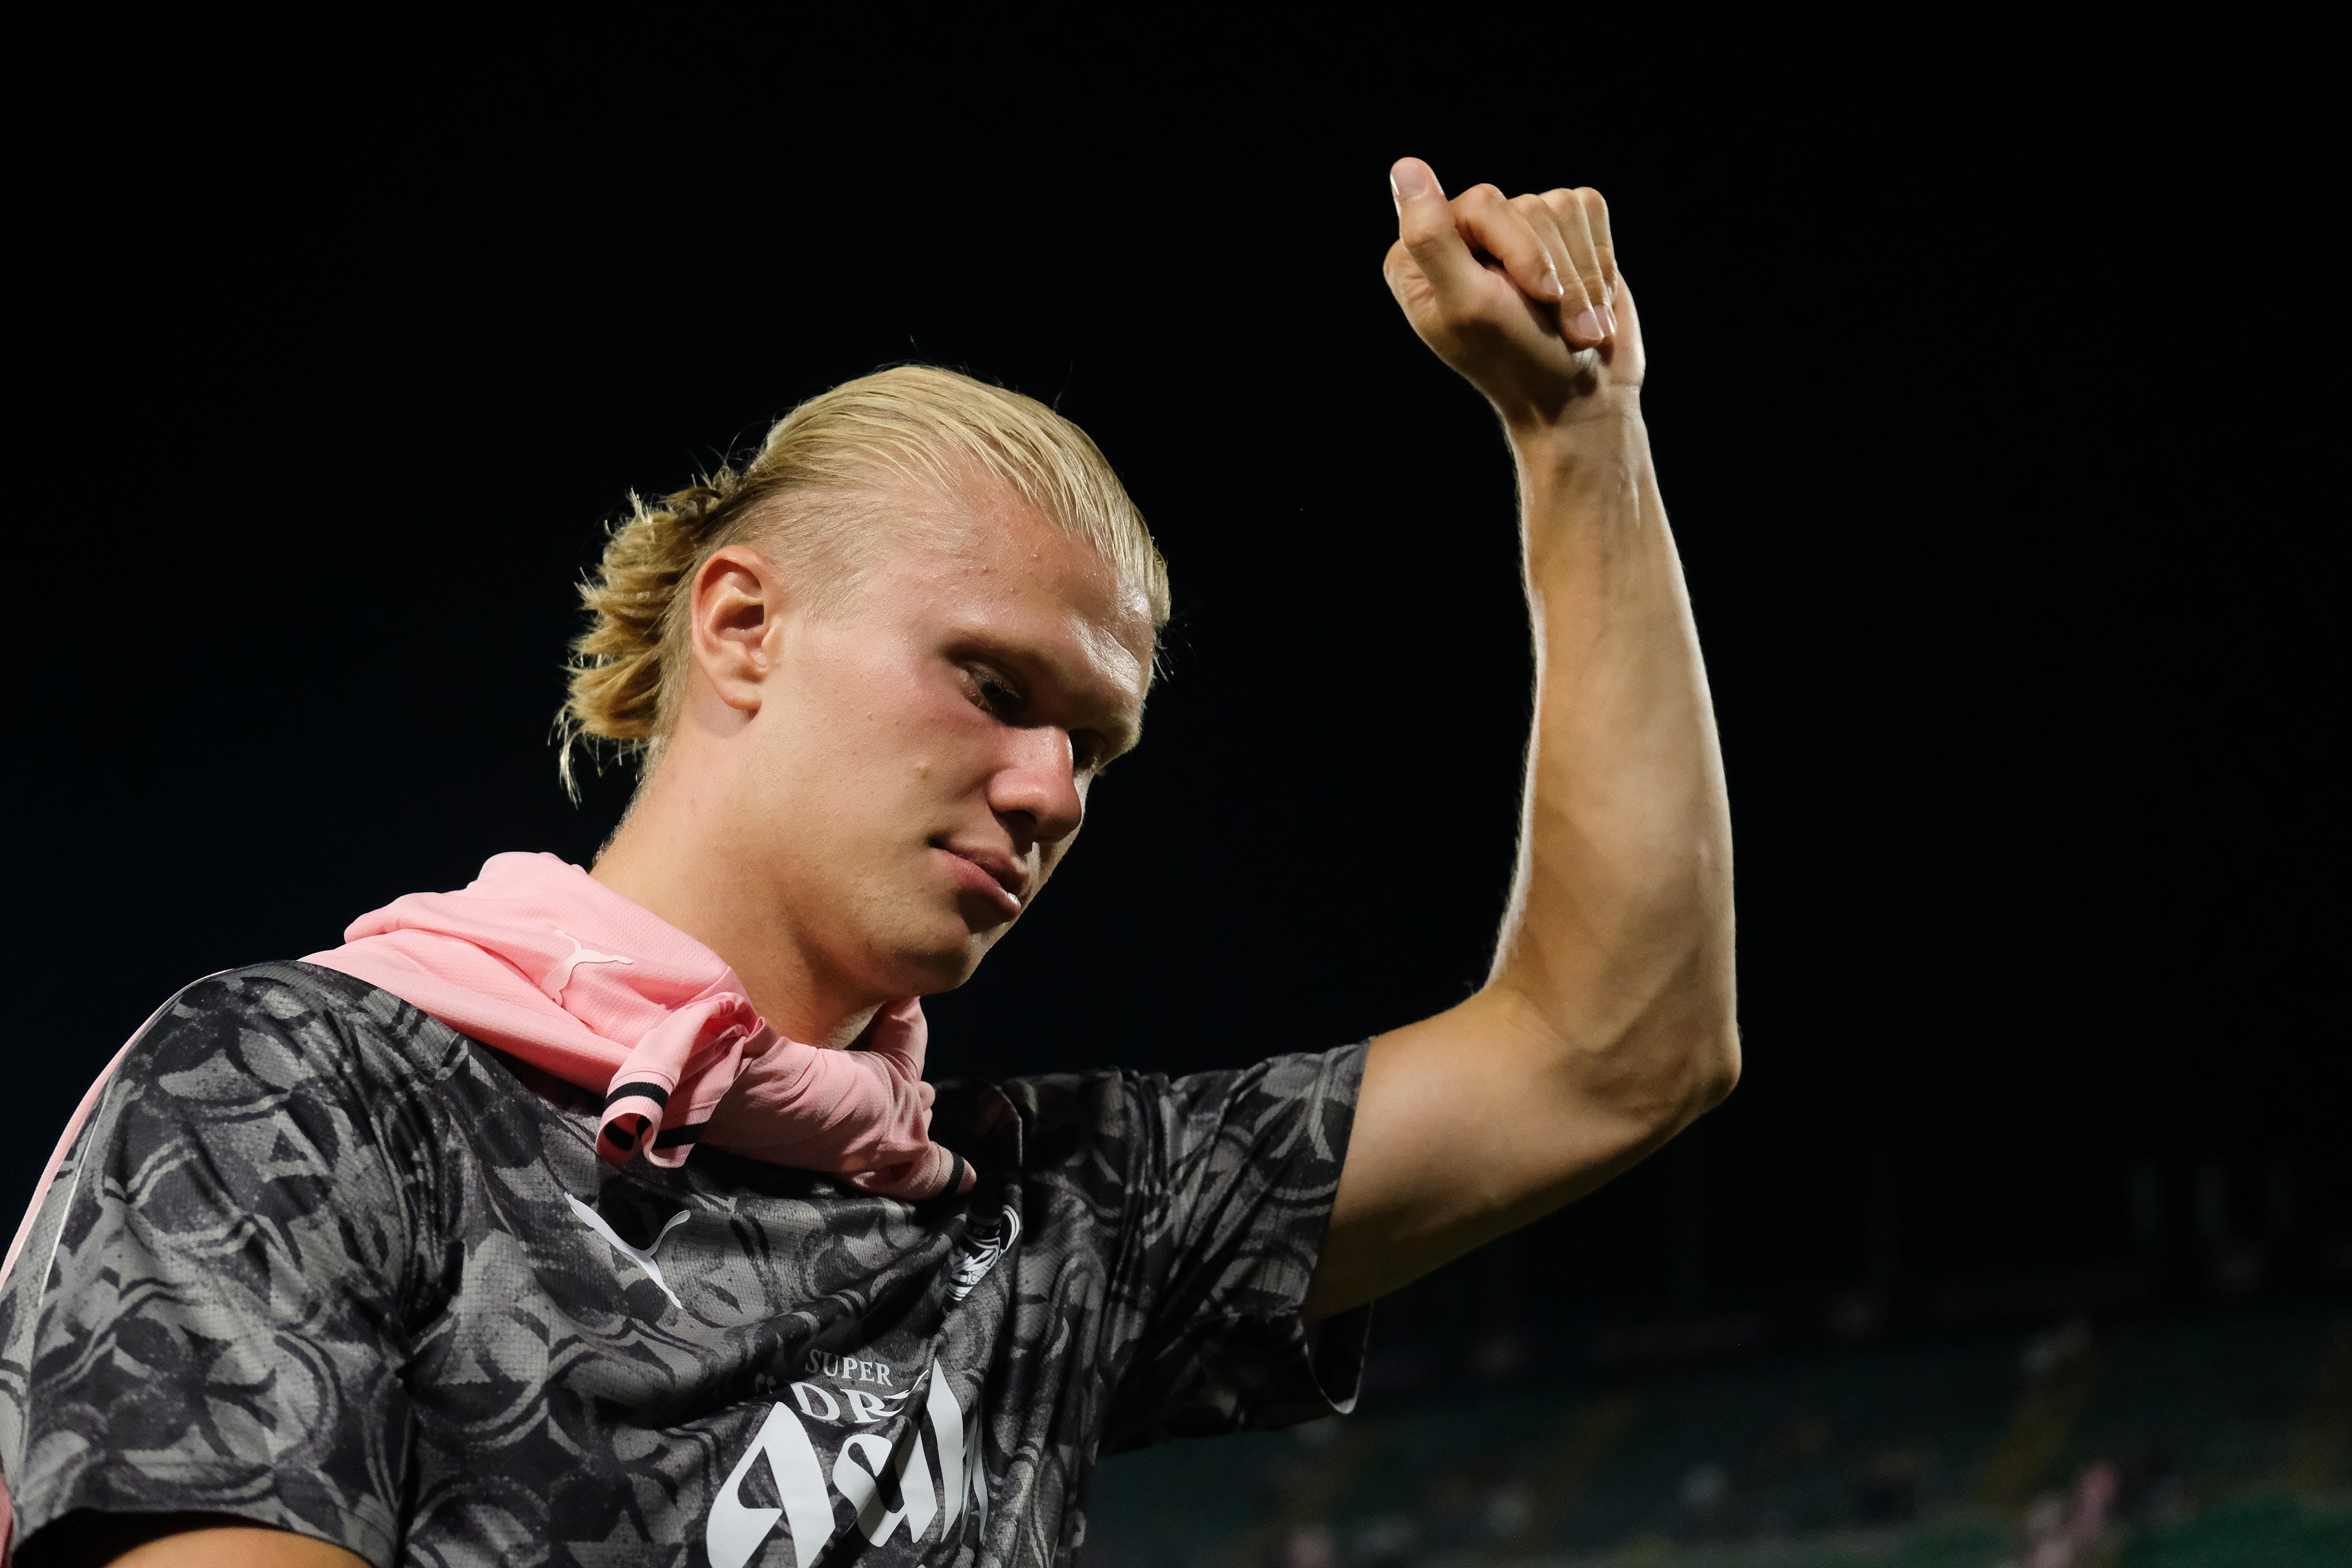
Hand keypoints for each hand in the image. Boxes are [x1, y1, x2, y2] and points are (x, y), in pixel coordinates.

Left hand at [1383, 158, 1642, 430]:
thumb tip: (1405, 167)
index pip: (1480, 204)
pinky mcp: (1562, 235)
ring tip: (1577, 325)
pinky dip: (1599, 260)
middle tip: (1561, 323)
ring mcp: (1515, 234)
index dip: (1520, 248)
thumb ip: (1430, 238)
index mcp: (1424, 255)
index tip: (1539, 295)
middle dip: (1555, 269)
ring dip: (1583, 276)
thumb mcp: (1467, 305)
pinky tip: (1590, 301)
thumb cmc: (1519, 360)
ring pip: (1562, 207)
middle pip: (1527, 204)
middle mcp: (1465, 236)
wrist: (1583, 398)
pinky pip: (1589, 209)